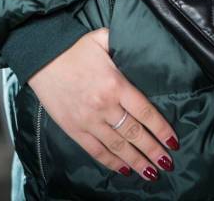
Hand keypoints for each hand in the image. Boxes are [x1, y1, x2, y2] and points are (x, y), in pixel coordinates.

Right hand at [28, 28, 178, 180]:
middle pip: (134, 133)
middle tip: (167, 163)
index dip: (161, 129)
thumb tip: (146, 40)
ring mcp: (88, 120)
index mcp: (116, 84)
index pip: (145, 112)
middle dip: (153, 151)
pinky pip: (95, 150)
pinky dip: (111, 162)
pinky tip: (124, 169)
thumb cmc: (75, 47)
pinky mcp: (73, 129)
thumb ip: (126, 43)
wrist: (40, 57)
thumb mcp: (104, 39)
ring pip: (117, 146)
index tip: (173, 141)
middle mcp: (104, 106)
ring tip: (151, 173)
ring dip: (136, 161)